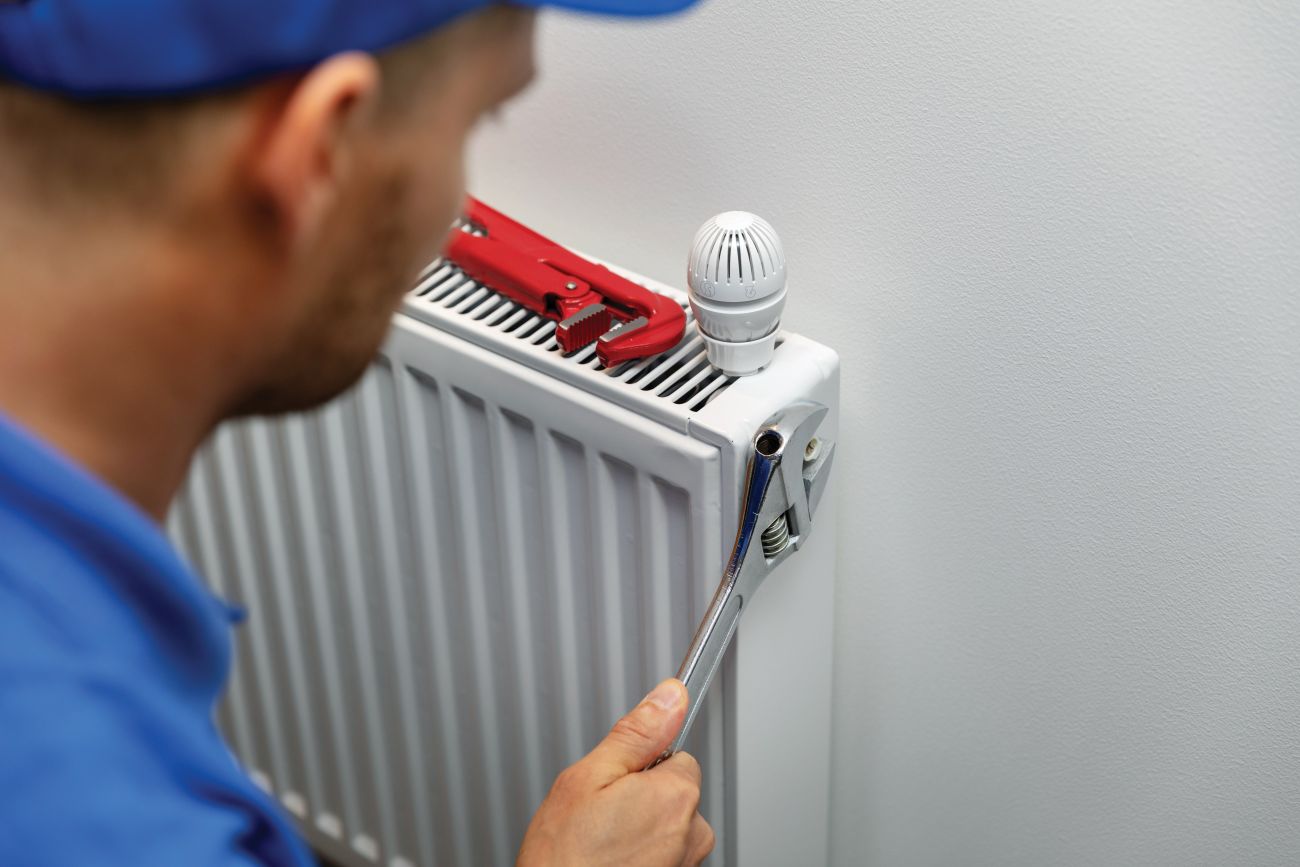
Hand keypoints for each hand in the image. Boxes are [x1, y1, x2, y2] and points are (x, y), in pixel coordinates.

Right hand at [517, 679, 714, 866]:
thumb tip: (671, 696)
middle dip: (642, 796)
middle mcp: (691, 832)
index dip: (640, 765)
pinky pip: (663, 856)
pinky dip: (641, 857)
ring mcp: (685, 864)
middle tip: (600, 814)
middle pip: (675, 792)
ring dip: (641, 829)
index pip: (677, 754)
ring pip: (669, 826)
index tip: (616, 780)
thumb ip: (636, 733)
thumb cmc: (563, 860)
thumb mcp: (586, 778)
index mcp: (675, 795)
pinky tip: (610, 862)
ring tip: (601, 843)